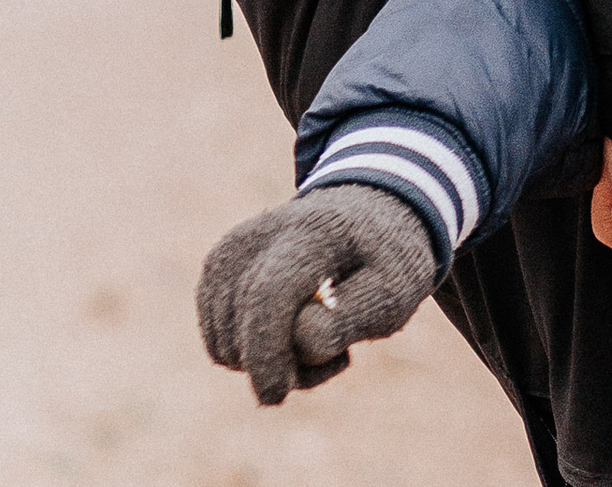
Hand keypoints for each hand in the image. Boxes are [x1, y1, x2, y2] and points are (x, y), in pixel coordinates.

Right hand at [196, 183, 439, 403]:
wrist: (365, 216)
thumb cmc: (384, 259)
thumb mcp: (393, 291)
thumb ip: (344, 321)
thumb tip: (295, 342)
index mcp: (317, 230)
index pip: (268, 296)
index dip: (264, 355)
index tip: (277, 395)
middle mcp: (262, 232)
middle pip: (241, 326)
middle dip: (276, 365)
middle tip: (335, 358)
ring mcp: (233, 247)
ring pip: (224, 341)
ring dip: (265, 363)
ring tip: (318, 339)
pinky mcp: (218, 266)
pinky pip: (218, 339)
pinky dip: (248, 354)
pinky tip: (289, 336)